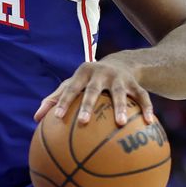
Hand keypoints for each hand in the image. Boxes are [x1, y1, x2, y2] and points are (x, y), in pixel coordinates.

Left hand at [34, 59, 154, 125]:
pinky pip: (143, 97)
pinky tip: (150, 124)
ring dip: (120, 107)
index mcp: (83, 74)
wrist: (122, 62)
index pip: (70, 88)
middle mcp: (101, 73)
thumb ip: (55, 99)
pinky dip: (147, 109)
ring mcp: (119, 78)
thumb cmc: (89, 80)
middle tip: (84, 123)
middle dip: (88, 105)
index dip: (63, 102)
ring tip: (120, 124)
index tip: (56, 117)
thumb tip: (35, 119)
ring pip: (120, 93)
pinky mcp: (135, 83)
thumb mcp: (73, 84)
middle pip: (93, 89)